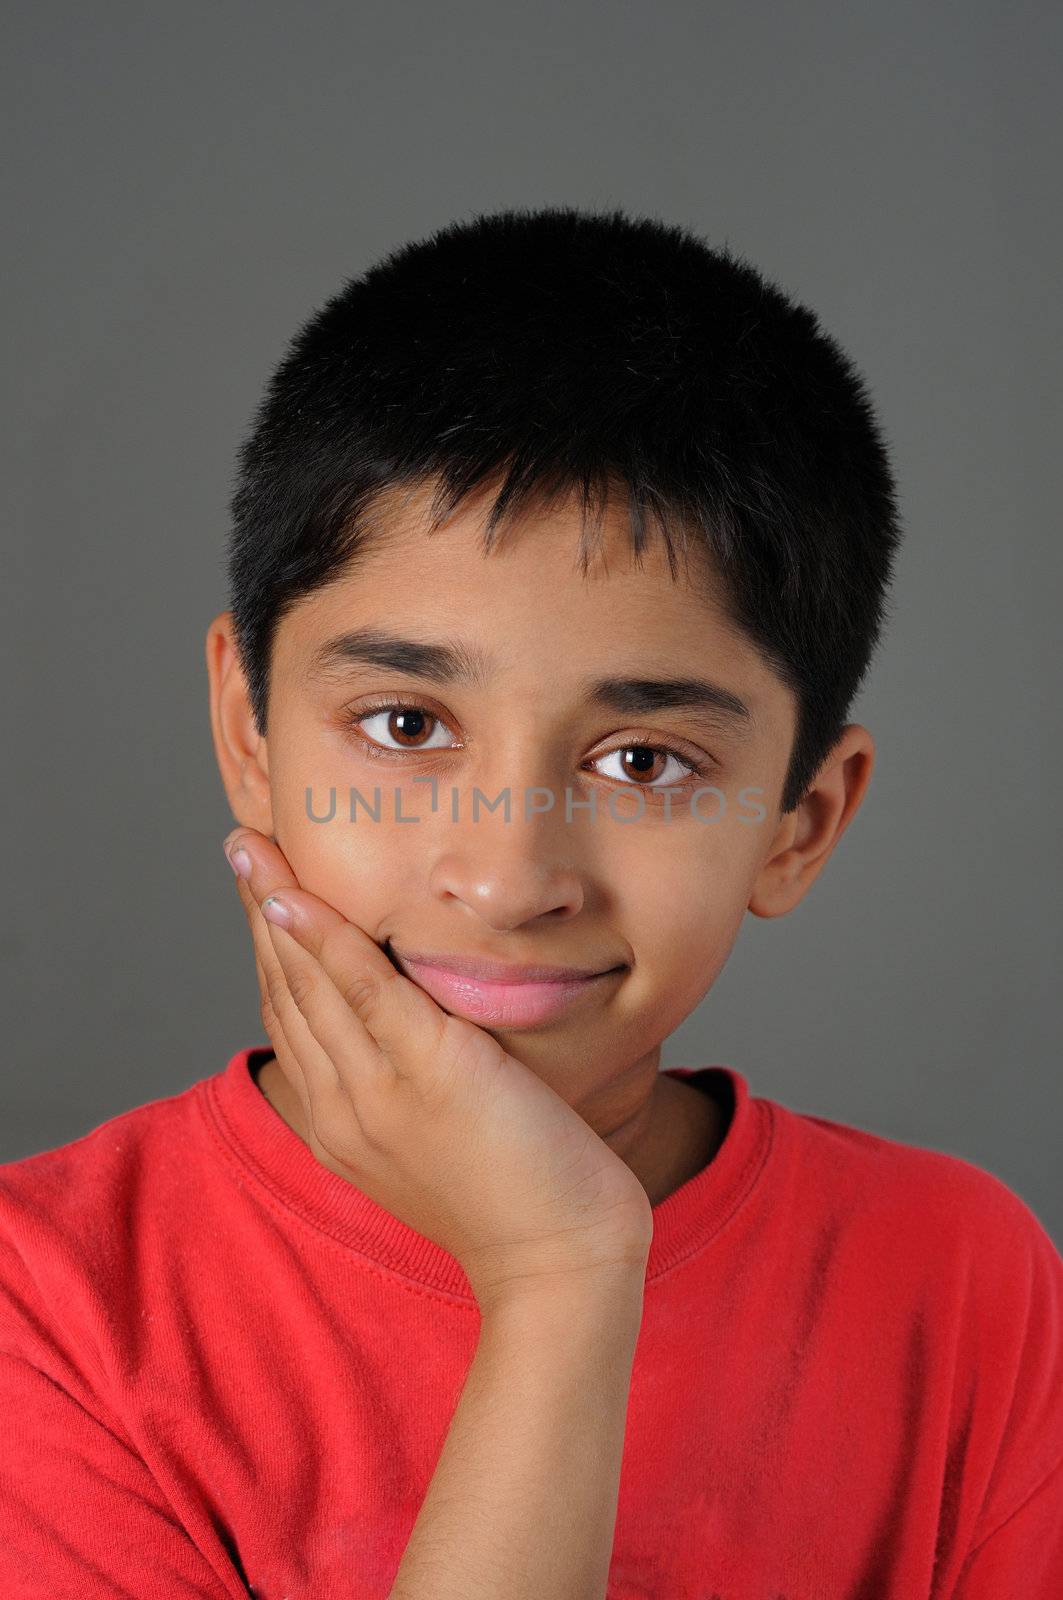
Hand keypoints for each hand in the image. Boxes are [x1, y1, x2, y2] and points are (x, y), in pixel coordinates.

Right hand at [224, 828, 653, 1307]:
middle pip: (288, 991)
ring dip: (277, 908)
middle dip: (261, 912)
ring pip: (311, 983)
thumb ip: (408, 1082)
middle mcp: (344, 1107)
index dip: (272, 947)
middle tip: (244, 846)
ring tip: (253, 848)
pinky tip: (296, 898)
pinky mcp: (431, 1072)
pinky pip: (365, 992)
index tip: (264, 889)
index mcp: (342, 1123)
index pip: (292, 1017)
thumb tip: (410, 1024)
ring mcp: (381, 1092)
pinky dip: (325, 940)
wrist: (560, 1262)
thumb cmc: (516, 1195)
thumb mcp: (439, 1136)